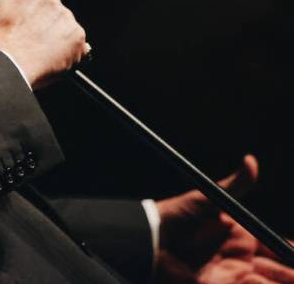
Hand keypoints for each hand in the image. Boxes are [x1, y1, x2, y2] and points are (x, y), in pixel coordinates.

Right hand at [0, 0, 87, 89]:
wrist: (2, 61)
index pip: (27, 0)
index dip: (19, 16)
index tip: (14, 28)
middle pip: (46, 13)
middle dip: (37, 27)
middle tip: (24, 44)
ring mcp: (66, 19)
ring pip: (61, 30)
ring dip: (52, 41)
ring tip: (35, 58)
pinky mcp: (78, 40)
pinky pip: (76, 49)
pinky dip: (66, 57)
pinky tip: (50, 66)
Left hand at [156, 155, 293, 282]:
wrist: (152, 239)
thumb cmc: (177, 216)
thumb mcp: (209, 198)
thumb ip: (236, 184)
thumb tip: (251, 160)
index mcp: (241, 236)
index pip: (275, 247)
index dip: (289, 252)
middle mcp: (240, 257)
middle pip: (276, 271)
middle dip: (290, 274)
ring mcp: (231, 275)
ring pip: (267, 283)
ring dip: (279, 282)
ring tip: (290, 280)